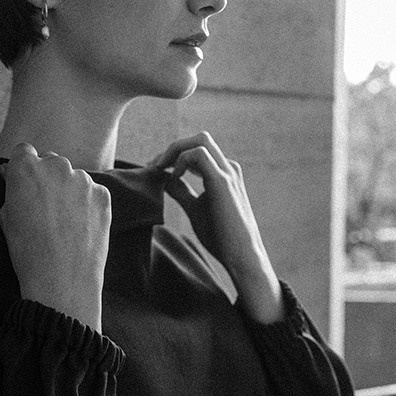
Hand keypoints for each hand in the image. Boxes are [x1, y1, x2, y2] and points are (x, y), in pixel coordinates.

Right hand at [0, 143, 110, 332]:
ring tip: (65, 222)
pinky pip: (93, 191)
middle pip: (51, 161)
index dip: (23, 168)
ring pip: (74, 177)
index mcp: (26, 168)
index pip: (24, 151)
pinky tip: (81, 226)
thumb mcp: (7, 218)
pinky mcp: (103, 195)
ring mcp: (82, 180)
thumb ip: (11, 190)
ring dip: (69, 190)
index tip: (24, 183)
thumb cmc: (28, 252)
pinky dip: (87, 203)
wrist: (62, 280)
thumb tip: (9, 174)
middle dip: (47, 177)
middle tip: (46, 206)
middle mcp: (56, 166)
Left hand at [148, 132, 283, 322]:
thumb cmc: (222, 236)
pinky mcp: (222, 182)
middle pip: (198, 138)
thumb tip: (164, 179)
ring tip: (159, 169)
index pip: (197, 150)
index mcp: (223, 173)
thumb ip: (182, 192)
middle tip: (153, 166)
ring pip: (200, 140)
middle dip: (172, 148)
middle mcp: (227, 168)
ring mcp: (227, 172)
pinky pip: (199, 154)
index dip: (172, 155)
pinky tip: (173, 177)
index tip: (154, 170)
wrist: (242, 256)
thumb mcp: (195, 209)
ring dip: (174, 150)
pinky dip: (181, 161)